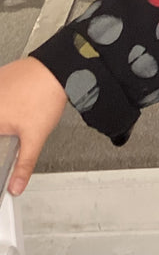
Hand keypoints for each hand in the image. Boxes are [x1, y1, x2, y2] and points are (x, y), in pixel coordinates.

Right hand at [0, 58, 66, 195]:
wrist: (58, 69)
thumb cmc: (45, 96)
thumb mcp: (34, 138)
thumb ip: (23, 165)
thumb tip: (15, 186)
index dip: (4, 145)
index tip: (8, 141)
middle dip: (6, 132)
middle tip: (16, 127)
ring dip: (6, 117)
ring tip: (20, 114)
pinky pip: (0, 96)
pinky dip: (5, 103)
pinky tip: (18, 103)